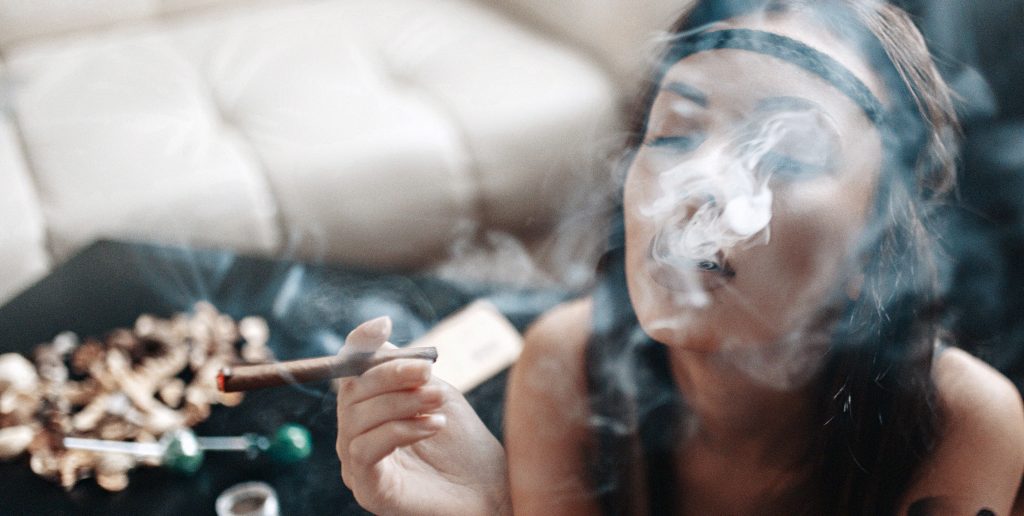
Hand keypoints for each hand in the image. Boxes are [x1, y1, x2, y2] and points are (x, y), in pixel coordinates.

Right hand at [336, 317, 509, 515]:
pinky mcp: (367, 488)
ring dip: (402, 403)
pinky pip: (366, 450)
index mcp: (368, 407)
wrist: (489, 491)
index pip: (350, 370)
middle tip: (428, 372)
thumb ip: (407, 371)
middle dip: (391, 375)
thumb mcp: (436, 393)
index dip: (361, 344)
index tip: (384, 325)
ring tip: (438, 403)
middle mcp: (355, 433)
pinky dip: (400, 430)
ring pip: (357, 419)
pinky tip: (433, 426)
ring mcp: (357, 463)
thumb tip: (378, 342)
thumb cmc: (464, 443)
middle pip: (352, 391)